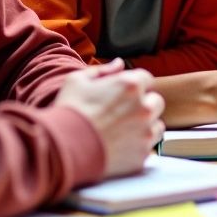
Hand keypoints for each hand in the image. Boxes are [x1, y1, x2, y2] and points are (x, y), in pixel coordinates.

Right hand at [55, 59, 163, 178]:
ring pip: (156, 124)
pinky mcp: (143, 153)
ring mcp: (146, 131)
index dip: (134, 86)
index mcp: (131, 85)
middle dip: (143, 105)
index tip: (122, 96)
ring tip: (122, 132)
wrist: (60, 150)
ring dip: (144, 126)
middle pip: (155, 102)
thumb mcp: (77, 81)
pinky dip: (140, 145)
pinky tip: (121, 146)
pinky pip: (150, 146)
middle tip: (122, 115)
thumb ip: (103, 70)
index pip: (146, 79)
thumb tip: (119, 64)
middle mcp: (144, 107)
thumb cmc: (68, 113)